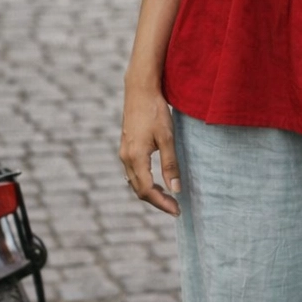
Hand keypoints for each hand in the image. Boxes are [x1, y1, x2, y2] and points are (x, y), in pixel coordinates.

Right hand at [120, 83, 180, 216]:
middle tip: (175, 207)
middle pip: (139, 190)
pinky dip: (144, 182)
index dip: (162, 204)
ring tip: (168, 198)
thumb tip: (176, 189)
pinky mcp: (126, 147)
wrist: (140, 90)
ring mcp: (124, 152)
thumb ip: (170, 165)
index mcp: (135, 158)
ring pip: (134, 182)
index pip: (147, 191)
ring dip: (150, 193)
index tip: (177, 210)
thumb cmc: (155, 111)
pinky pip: (133, 173)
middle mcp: (126, 158)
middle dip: (157, 201)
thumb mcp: (167, 138)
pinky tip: (156, 181)